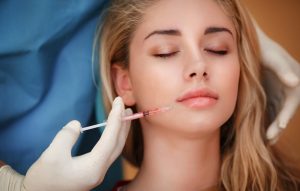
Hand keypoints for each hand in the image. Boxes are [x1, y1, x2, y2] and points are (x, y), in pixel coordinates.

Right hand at [0, 97, 130, 190]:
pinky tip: (110, 131)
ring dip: (120, 131)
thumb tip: (77, 124)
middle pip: (118, 143)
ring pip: (115, 148)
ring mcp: (97, 172)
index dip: (116, 117)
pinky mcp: (93, 172)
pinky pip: (109, 152)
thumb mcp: (51, 155)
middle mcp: (100, 170)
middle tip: (126, 106)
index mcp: (94, 166)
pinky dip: (113, 138)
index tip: (118, 101)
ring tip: (123, 115)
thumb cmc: (43, 179)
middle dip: (124, 123)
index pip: (110, 138)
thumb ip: (66, 136)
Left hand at [254, 21, 299, 142]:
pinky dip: (266, 120)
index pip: (292, 101)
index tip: (279, 126)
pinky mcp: (270, 95)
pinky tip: (258, 132)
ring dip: (273, 127)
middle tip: (269, 139)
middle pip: (285, 111)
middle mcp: (288, 89)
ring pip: (277, 113)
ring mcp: (279, 93)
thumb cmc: (264, 49)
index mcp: (294, 80)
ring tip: (265, 141)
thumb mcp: (272, 57)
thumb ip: (282, 70)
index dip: (287, 114)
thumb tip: (296, 82)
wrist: (251, 45)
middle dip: (278, 125)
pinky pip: (269, 110)